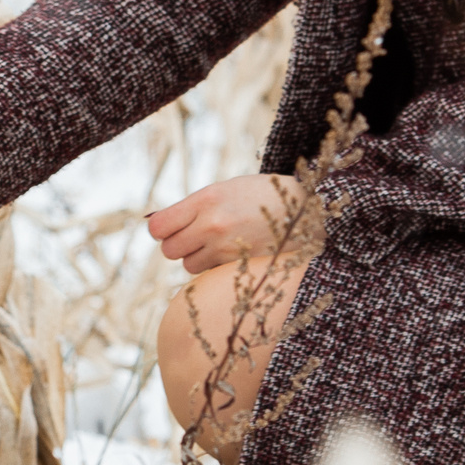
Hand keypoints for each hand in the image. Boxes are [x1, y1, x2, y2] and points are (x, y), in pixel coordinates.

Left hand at [146, 174, 309, 273]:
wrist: (305, 208)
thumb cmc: (258, 196)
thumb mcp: (224, 190)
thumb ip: (194, 207)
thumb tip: (159, 227)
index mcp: (206, 199)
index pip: (159, 226)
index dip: (160, 230)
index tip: (168, 229)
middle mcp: (213, 224)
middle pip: (170, 250)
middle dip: (177, 245)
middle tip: (192, 237)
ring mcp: (227, 248)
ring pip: (189, 265)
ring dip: (197, 258)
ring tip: (216, 244)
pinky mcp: (241, 265)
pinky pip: (211, 274)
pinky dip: (214, 268)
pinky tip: (230, 254)